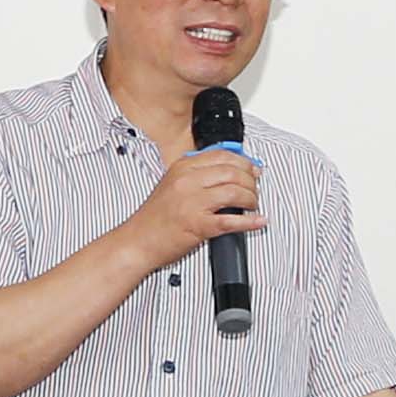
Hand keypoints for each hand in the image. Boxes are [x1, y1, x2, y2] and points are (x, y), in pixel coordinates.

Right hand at [129, 145, 261, 278]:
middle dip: (250, 180)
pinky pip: (231, 221)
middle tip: (254, 189)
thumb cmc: (154, 217)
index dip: (243, 161)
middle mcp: (187, 182)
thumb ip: (195, 175)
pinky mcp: (198, 225)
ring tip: (252, 204)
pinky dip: (250, 222)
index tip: (252, 169)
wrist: (137, 241)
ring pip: (235, 192)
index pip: (221, 155)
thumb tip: (226, 172)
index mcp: (182, 168)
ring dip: (251, 198)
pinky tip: (258, 221)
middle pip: (232, 172)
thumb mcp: (171, 184)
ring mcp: (192, 203)